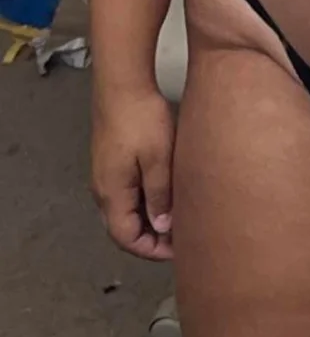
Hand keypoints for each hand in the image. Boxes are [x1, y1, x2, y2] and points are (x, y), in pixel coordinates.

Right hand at [91, 85, 175, 260]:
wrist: (122, 85)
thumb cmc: (141, 120)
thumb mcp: (158, 160)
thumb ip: (160, 196)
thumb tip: (163, 227)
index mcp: (111, 193)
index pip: (125, 238)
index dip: (151, 250)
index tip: (178, 251)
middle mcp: (102, 188)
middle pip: (123, 228)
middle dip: (151, 239)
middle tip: (181, 240)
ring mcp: (105, 174)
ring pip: (125, 211)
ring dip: (148, 221)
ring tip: (178, 221)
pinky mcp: (111, 161)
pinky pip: (126, 194)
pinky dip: (144, 204)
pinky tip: (165, 197)